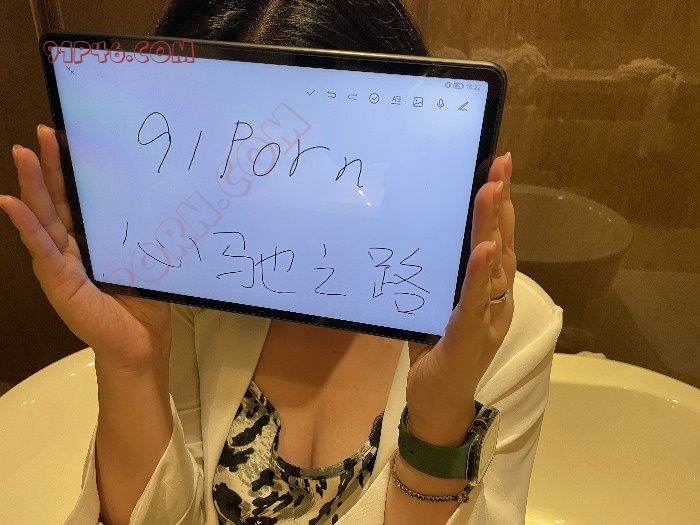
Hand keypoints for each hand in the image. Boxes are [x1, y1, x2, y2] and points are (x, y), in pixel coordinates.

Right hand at [0, 125, 171, 372]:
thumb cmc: (143, 300)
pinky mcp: (58, 280)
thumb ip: (132, 231)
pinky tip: (11, 203)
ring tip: (23, 153)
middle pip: (55, 200)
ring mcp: (60, 262)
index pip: (76, 198)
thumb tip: (144, 192)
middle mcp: (70, 247)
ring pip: (43, 217)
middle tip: (43, 131)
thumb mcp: (139, 256)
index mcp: (89, 239)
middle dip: (48, 166)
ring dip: (31, 185)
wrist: (141, 340)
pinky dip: (26, 225)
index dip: (70, 169)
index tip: (69, 136)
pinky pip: (41, 247)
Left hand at [405, 153, 515, 445]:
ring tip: (491, 190)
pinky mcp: (470, 335)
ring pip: (492, 265)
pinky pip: (475, 300)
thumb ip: (440, 279)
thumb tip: (423, 239)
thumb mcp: (438, 307)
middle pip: (500, 243)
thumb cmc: (438, 355)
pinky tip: (482, 249)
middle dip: (500, 203)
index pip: (496, 241)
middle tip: (500, 163)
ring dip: (492, 226)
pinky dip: (479, 273)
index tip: (496, 171)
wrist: (438, 407)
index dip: (499, 208)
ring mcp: (487, 318)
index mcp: (489, 292)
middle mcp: (496, 300)